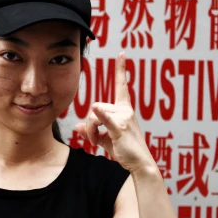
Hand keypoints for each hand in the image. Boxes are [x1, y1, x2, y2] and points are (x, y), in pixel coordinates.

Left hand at [74, 52, 156, 173]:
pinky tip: (98, 111)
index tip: (122, 53)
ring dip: (91, 131)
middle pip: (95, 107)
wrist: (139, 164)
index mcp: (124, 109)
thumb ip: (93, 131)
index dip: (121, 69)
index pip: (122, 86)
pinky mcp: (120, 128)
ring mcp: (124, 118)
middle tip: (94, 140)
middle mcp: (125, 110)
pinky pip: (106, 118)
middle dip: (90, 125)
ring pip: (94, 115)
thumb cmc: (125, 150)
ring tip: (96, 143)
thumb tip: (77, 127)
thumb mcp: (106, 139)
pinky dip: (100, 116)